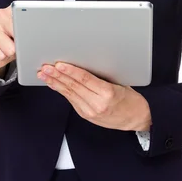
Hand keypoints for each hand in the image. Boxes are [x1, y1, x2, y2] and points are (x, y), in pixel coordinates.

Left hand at [37, 62, 151, 131]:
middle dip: (57, 76)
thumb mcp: (121, 82)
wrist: (136, 119)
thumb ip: (102, 75)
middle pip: (74, 87)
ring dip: (55, 82)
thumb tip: (84, 62)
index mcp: (108, 93)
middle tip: (46, 67)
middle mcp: (97, 104)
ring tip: (44, 74)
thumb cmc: (131, 98)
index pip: (85, 79)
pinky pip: (71, 99)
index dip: (70, 71)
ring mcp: (90, 111)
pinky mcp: (85, 115)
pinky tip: (54, 83)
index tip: (59, 64)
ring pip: (69, 93)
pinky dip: (61, 90)